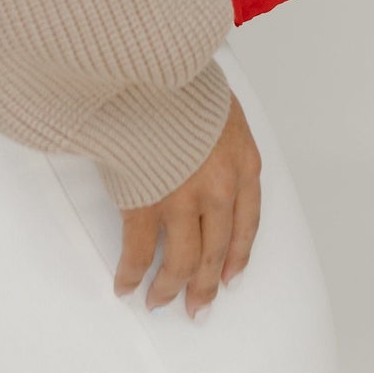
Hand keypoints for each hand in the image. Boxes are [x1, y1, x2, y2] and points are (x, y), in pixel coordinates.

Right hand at [112, 89, 261, 318]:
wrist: (153, 65)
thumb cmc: (184, 76)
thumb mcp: (220, 103)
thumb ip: (220, 136)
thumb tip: (206, 148)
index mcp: (243, 163)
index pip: (248, 223)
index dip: (238, 256)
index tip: (230, 278)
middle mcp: (219, 189)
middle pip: (216, 251)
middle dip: (205, 284)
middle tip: (198, 307)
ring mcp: (182, 199)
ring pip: (181, 260)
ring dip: (170, 288)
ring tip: (160, 302)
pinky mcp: (145, 202)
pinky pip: (138, 251)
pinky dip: (130, 273)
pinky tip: (125, 286)